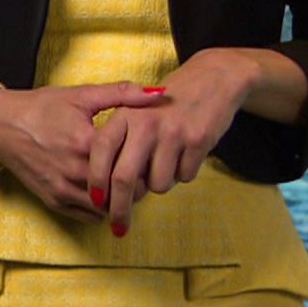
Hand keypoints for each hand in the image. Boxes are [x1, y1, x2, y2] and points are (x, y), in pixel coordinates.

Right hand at [0, 82, 168, 225]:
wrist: (0, 125)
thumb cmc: (41, 107)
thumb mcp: (81, 95)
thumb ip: (122, 93)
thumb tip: (158, 94)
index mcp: (86, 142)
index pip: (132, 165)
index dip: (146, 162)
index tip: (150, 155)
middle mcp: (75, 171)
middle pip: (123, 191)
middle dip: (137, 184)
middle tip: (141, 171)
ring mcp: (63, 189)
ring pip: (107, 208)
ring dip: (119, 199)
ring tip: (123, 182)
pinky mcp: (53, 201)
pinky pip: (89, 216)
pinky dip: (101, 208)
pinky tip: (104, 192)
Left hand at [87, 48, 255, 234]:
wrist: (211, 80)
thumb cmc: (165, 105)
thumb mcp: (135, 111)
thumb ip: (120, 142)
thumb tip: (107, 188)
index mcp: (125, 115)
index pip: (101, 152)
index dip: (96, 181)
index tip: (97, 202)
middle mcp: (146, 123)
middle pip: (125, 178)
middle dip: (120, 208)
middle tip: (119, 226)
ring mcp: (173, 132)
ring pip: (158, 184)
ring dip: (160, 184)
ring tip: (166, 161)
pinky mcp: (198, 141)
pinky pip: (184, 177)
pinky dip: (183, 173)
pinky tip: (185, 153)